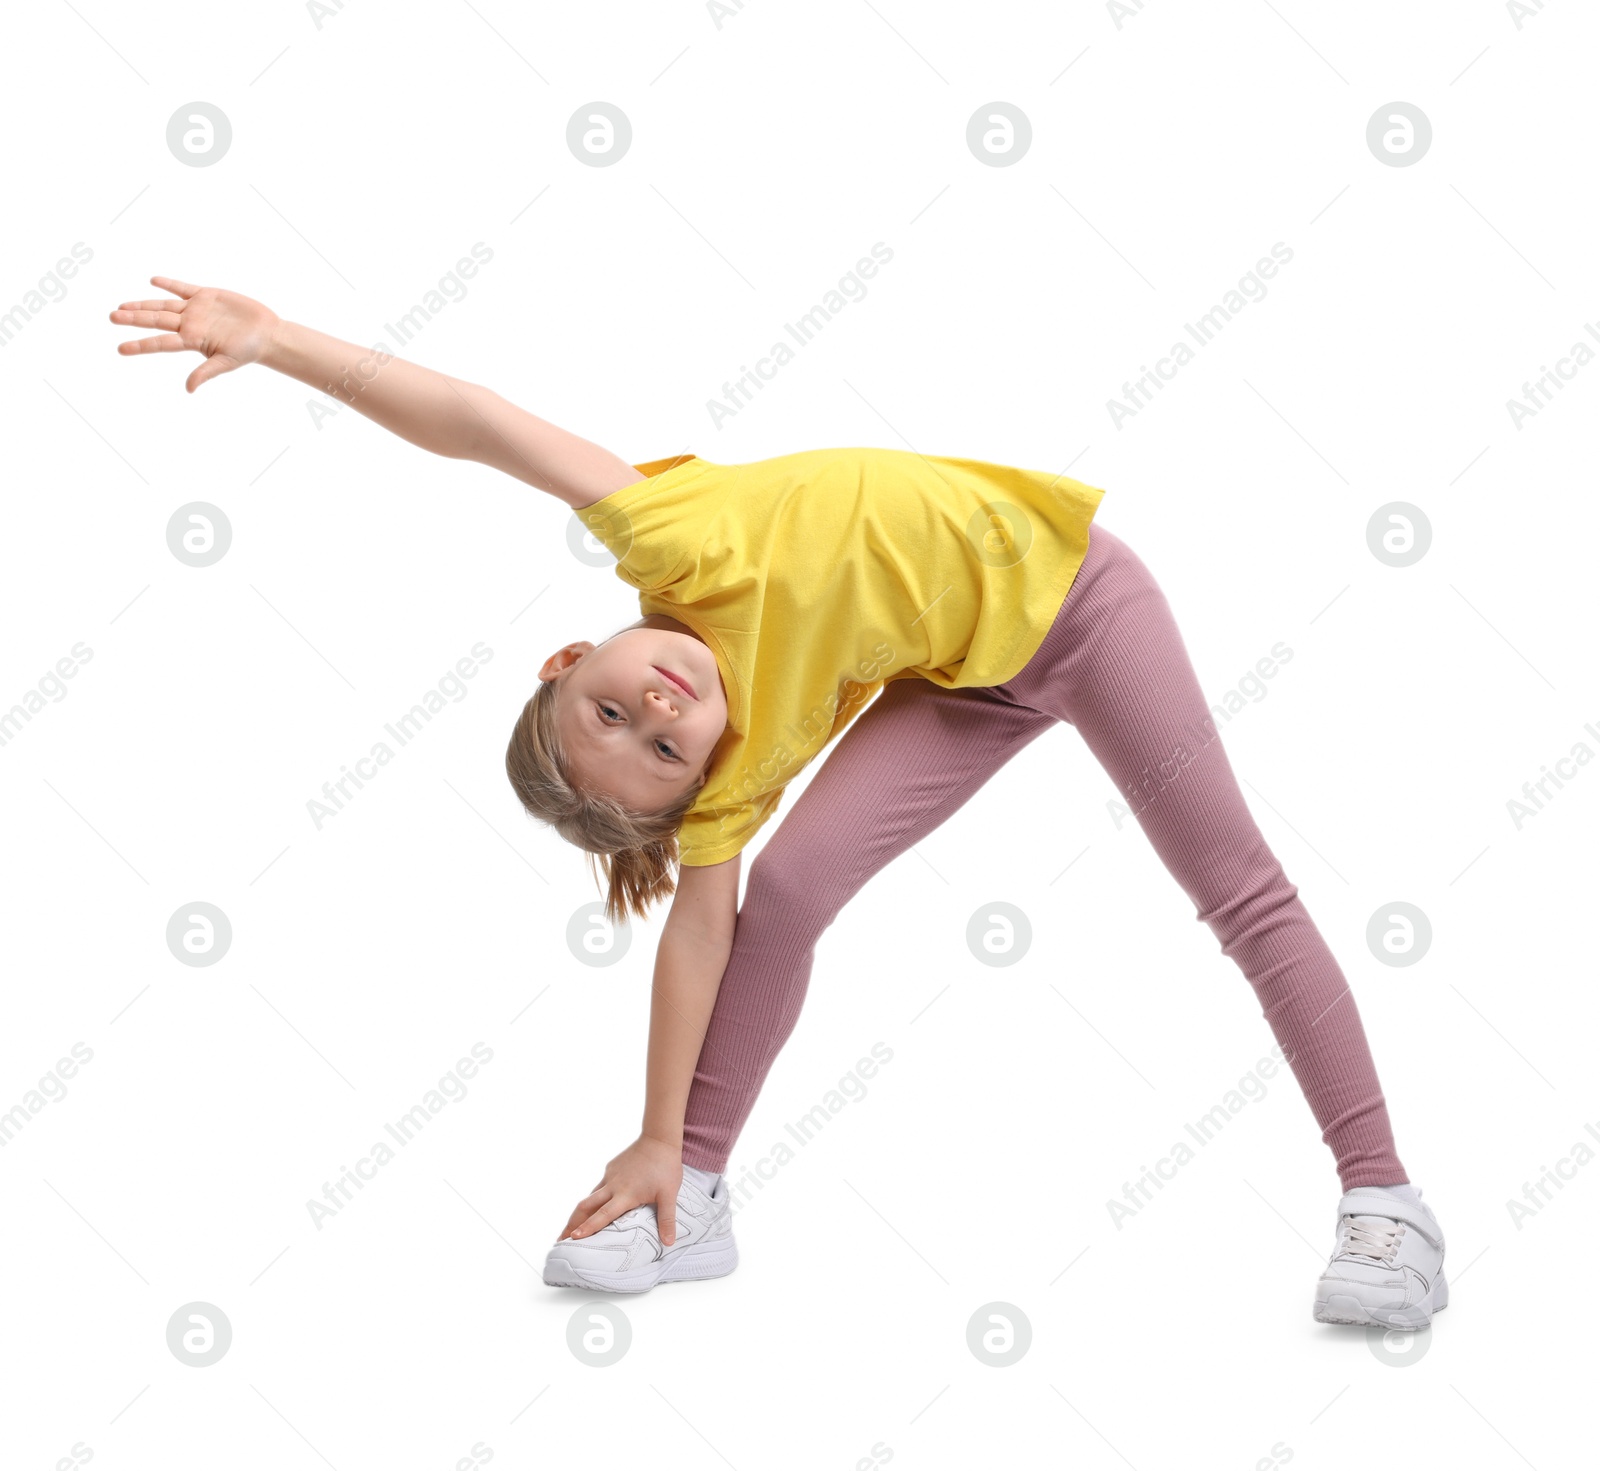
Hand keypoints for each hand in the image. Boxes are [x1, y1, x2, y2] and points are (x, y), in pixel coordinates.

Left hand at [109, 276, 280, 392]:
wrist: (267, 333)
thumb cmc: (249, 350)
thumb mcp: (226, 362)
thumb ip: (206, 372)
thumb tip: (189, 389)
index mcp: (192, 340)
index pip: (160, 343)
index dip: (140, 345)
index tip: (120, 349)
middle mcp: (190, 324)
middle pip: (155, 320)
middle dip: (133, 319)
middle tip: (112, 317)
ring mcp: (196, 309)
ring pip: (164, 304)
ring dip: (143, 304)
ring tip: (123, 306)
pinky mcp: (206, 295)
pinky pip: (183, 289)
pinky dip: (169, 285)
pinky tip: (153, 281)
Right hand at [558, 1134, 684, 1246]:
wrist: (659, 1138)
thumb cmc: (665, 1167)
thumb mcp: (669, 1195)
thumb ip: (667, 1220)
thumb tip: (669, 1243)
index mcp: (625, 1194)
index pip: (602, 1215)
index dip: (588, 1228)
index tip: (573, 1238)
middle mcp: (613, 1186)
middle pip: (586, 1207)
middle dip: (572, 1224)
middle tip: (561, 1240)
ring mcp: (610, 1176)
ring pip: (590, 1197)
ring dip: (579, 1213)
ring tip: (570, 1229)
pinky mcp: (611, 1168)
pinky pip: (599, 1187)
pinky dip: (592, 1199)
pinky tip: (592, 1207)